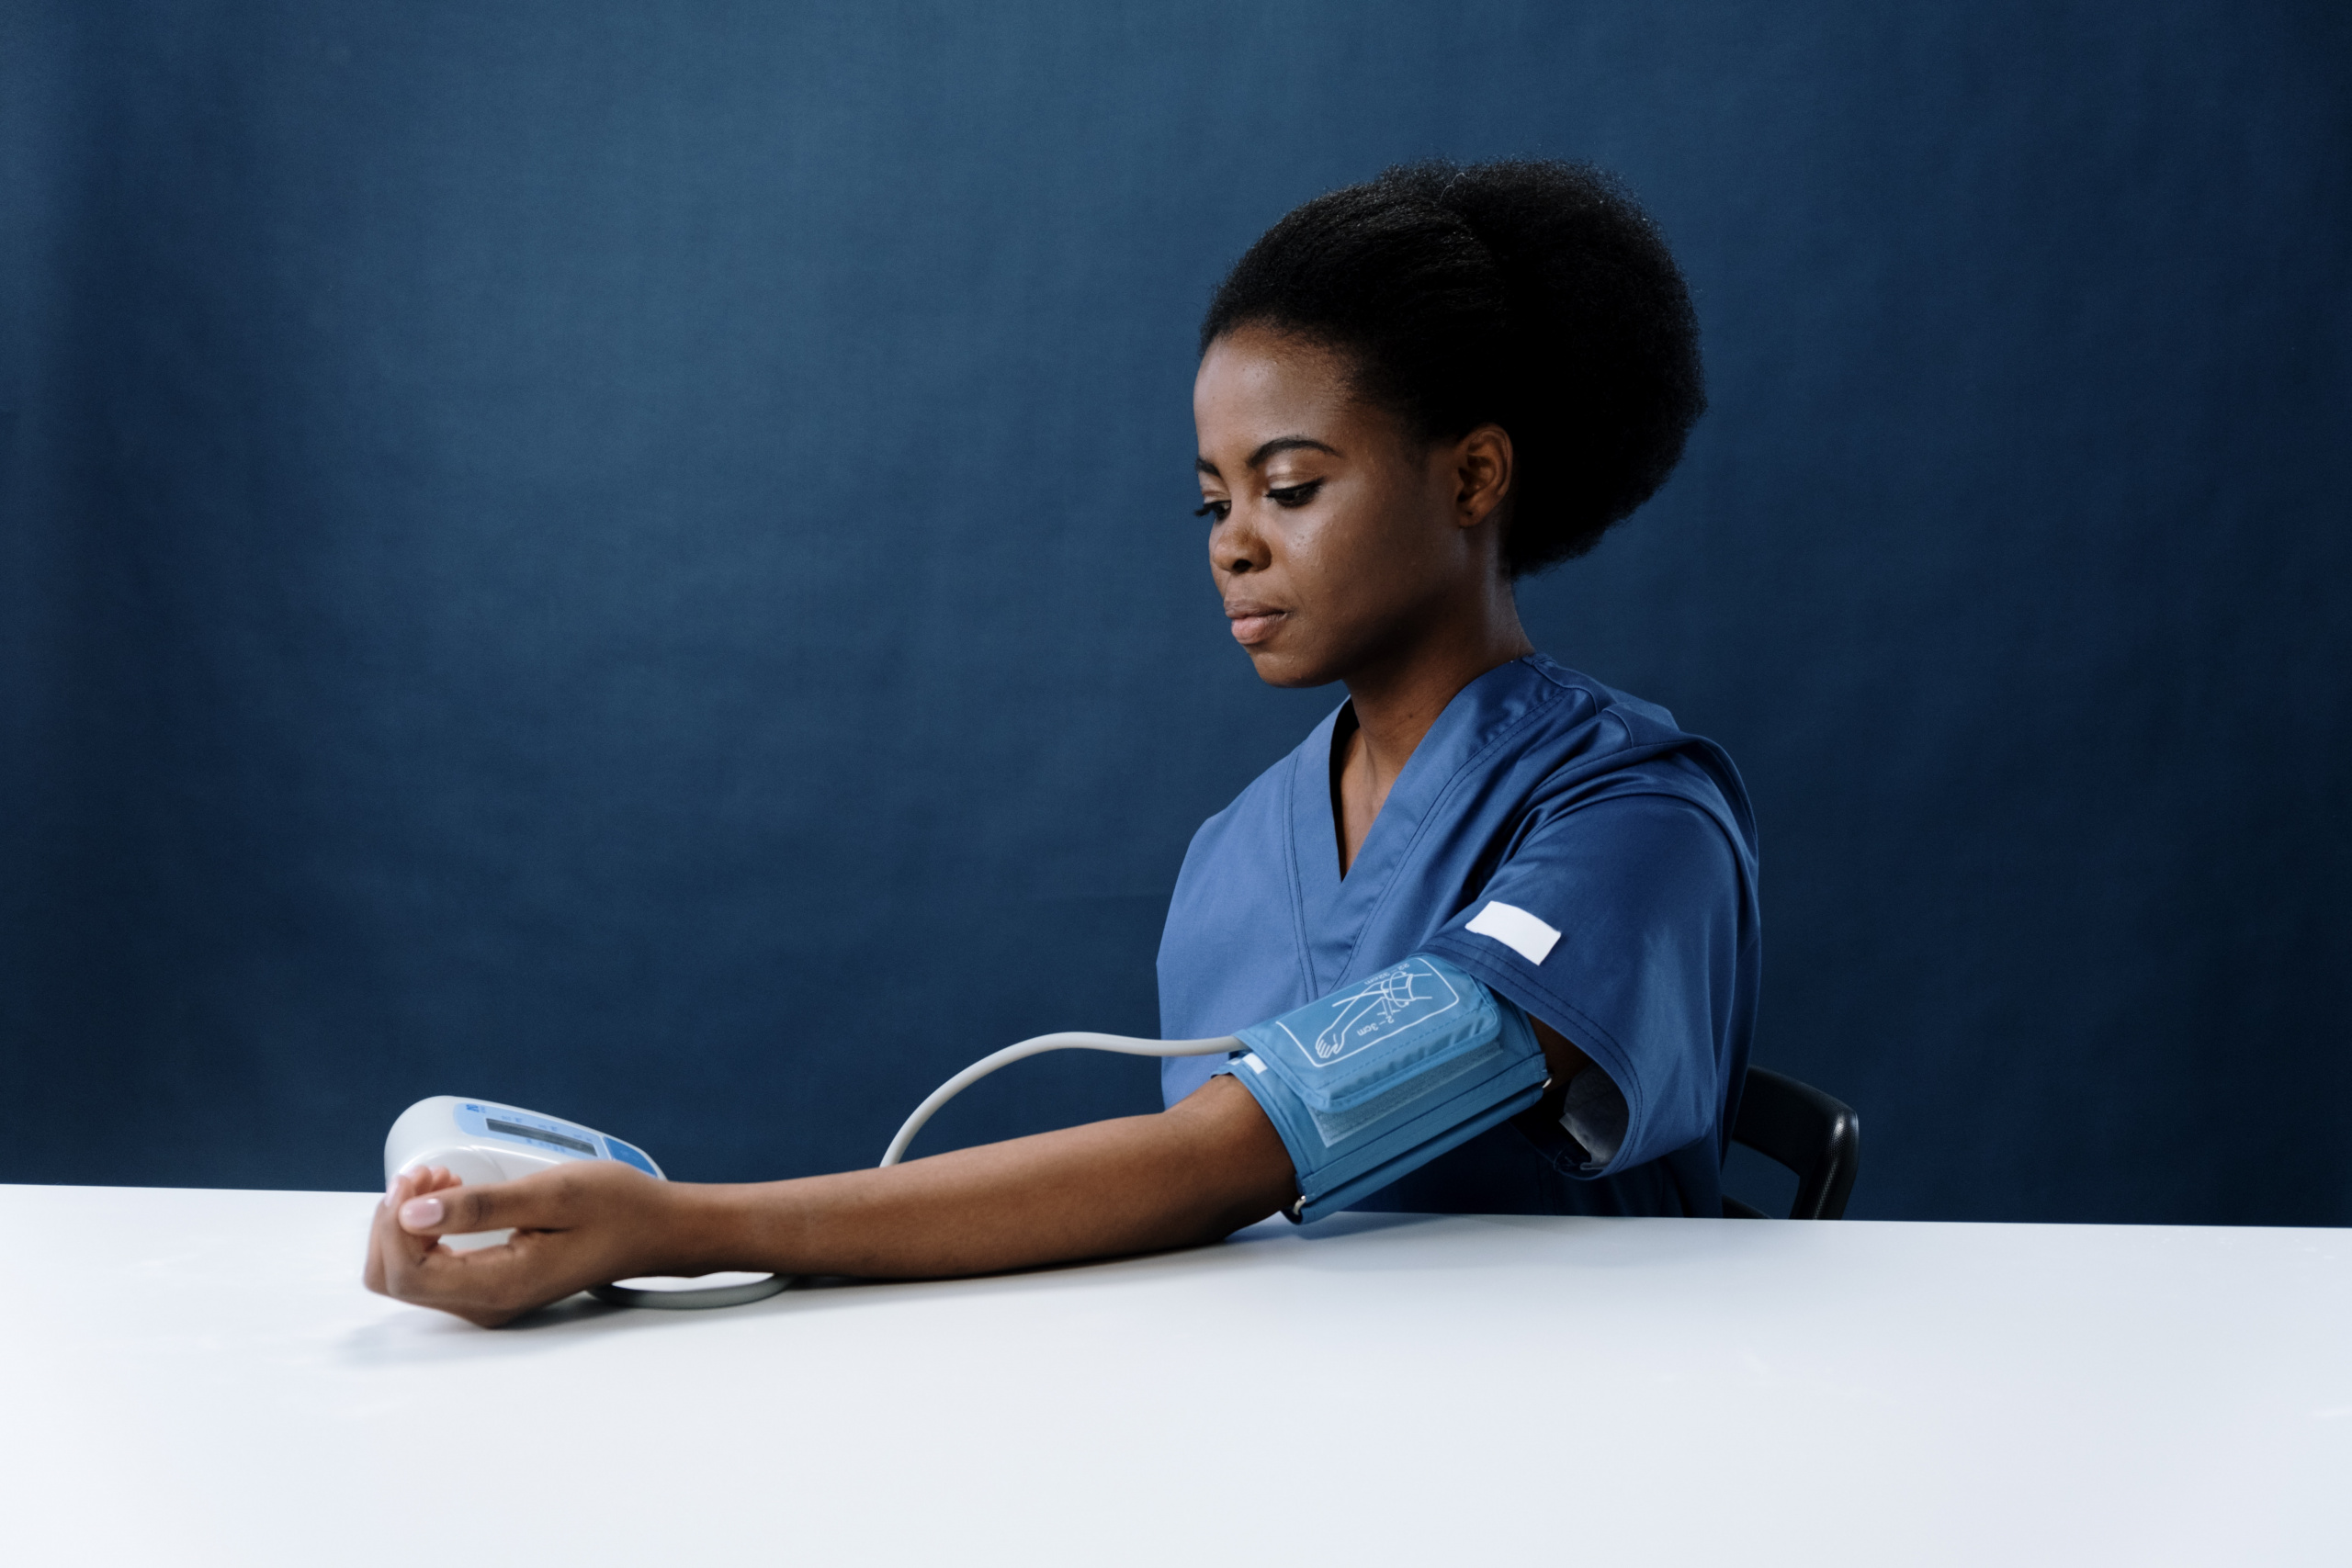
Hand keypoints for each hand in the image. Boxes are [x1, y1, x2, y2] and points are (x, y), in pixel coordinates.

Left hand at [364, 1161, 701, 1326]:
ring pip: (406, 1274)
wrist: (656, 1230)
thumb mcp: (552, 1193)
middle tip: (430, 1176)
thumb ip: (480, 1207)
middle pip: (393, 1279)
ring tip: (444, 1181)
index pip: (406, 1272)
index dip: (395, 1222)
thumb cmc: (617, 1208)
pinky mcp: (489, 1288)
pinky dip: (426, 1231)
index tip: (424, 1177)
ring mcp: (486, 1301)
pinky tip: (453, 1198)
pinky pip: (430, 1269)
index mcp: (500, 1286)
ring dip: (409, 1223)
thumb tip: (412, 1213)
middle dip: (395, 1222)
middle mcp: (485, 1305)